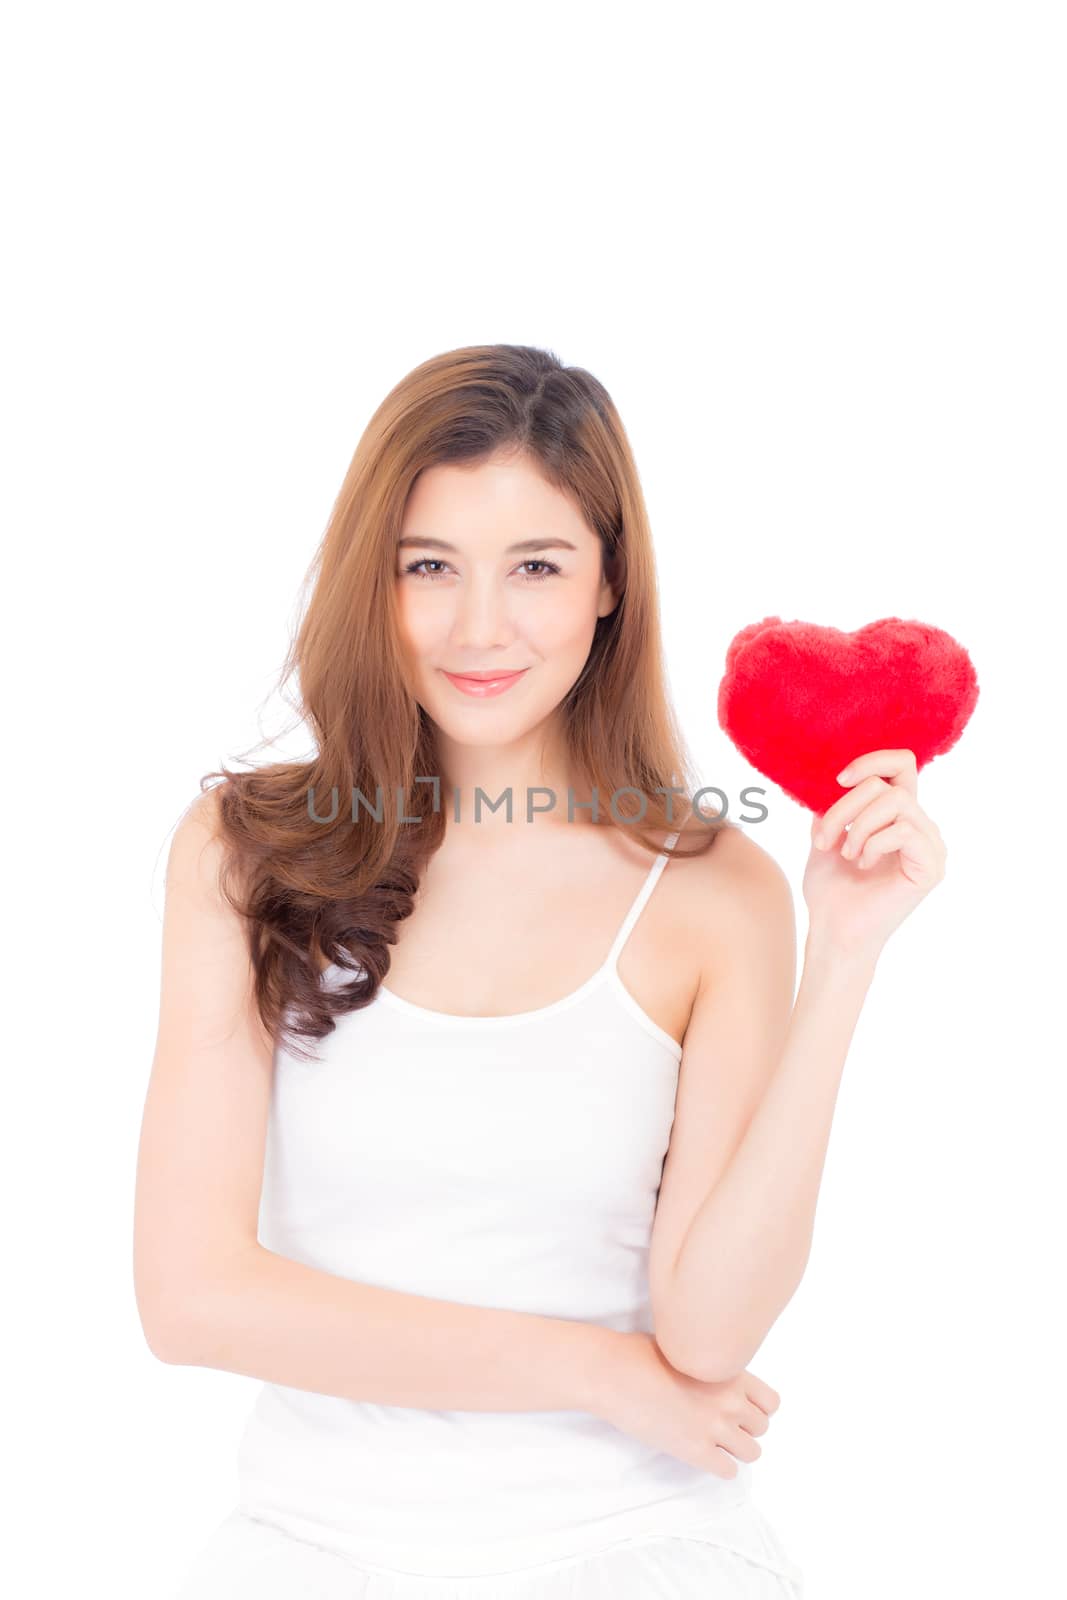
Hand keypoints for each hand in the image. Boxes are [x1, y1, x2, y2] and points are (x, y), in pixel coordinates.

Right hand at [590, 1332, 778, 1477]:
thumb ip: (713, 1365)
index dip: (757, 1407)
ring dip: (735, 1449)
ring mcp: (714, 1426)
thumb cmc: (641, 1353)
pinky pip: (728, 1471)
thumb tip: (718, 1373)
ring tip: (713, 1441)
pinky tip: (701, 1453)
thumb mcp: (688, 1347)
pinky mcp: (695, 1450)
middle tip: (720, 1424)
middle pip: (762, 1428)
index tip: (740, 1407)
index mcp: (731, 1371)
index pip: (772, 1402)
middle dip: (744, 1428)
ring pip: (751, 1452)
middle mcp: (729, 1400)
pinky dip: (719, 1466)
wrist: (614, 1373)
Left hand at [803, 748, 947, 963]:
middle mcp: (920, 826)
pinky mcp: (931, 866)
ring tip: (847, 854)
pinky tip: (864, 864)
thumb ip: (834, 803)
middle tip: (824, 840)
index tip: (838, 779)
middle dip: (845, 808)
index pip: (901, 765)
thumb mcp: (825, 834)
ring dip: (858, 827)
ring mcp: (930, 846)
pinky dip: (874, 843)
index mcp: (898, 815)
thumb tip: (827, 777)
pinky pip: (903, 830)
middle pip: (888, 785)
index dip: (872, 761)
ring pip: (896, 802)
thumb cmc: (830, 889)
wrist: (833, 930)